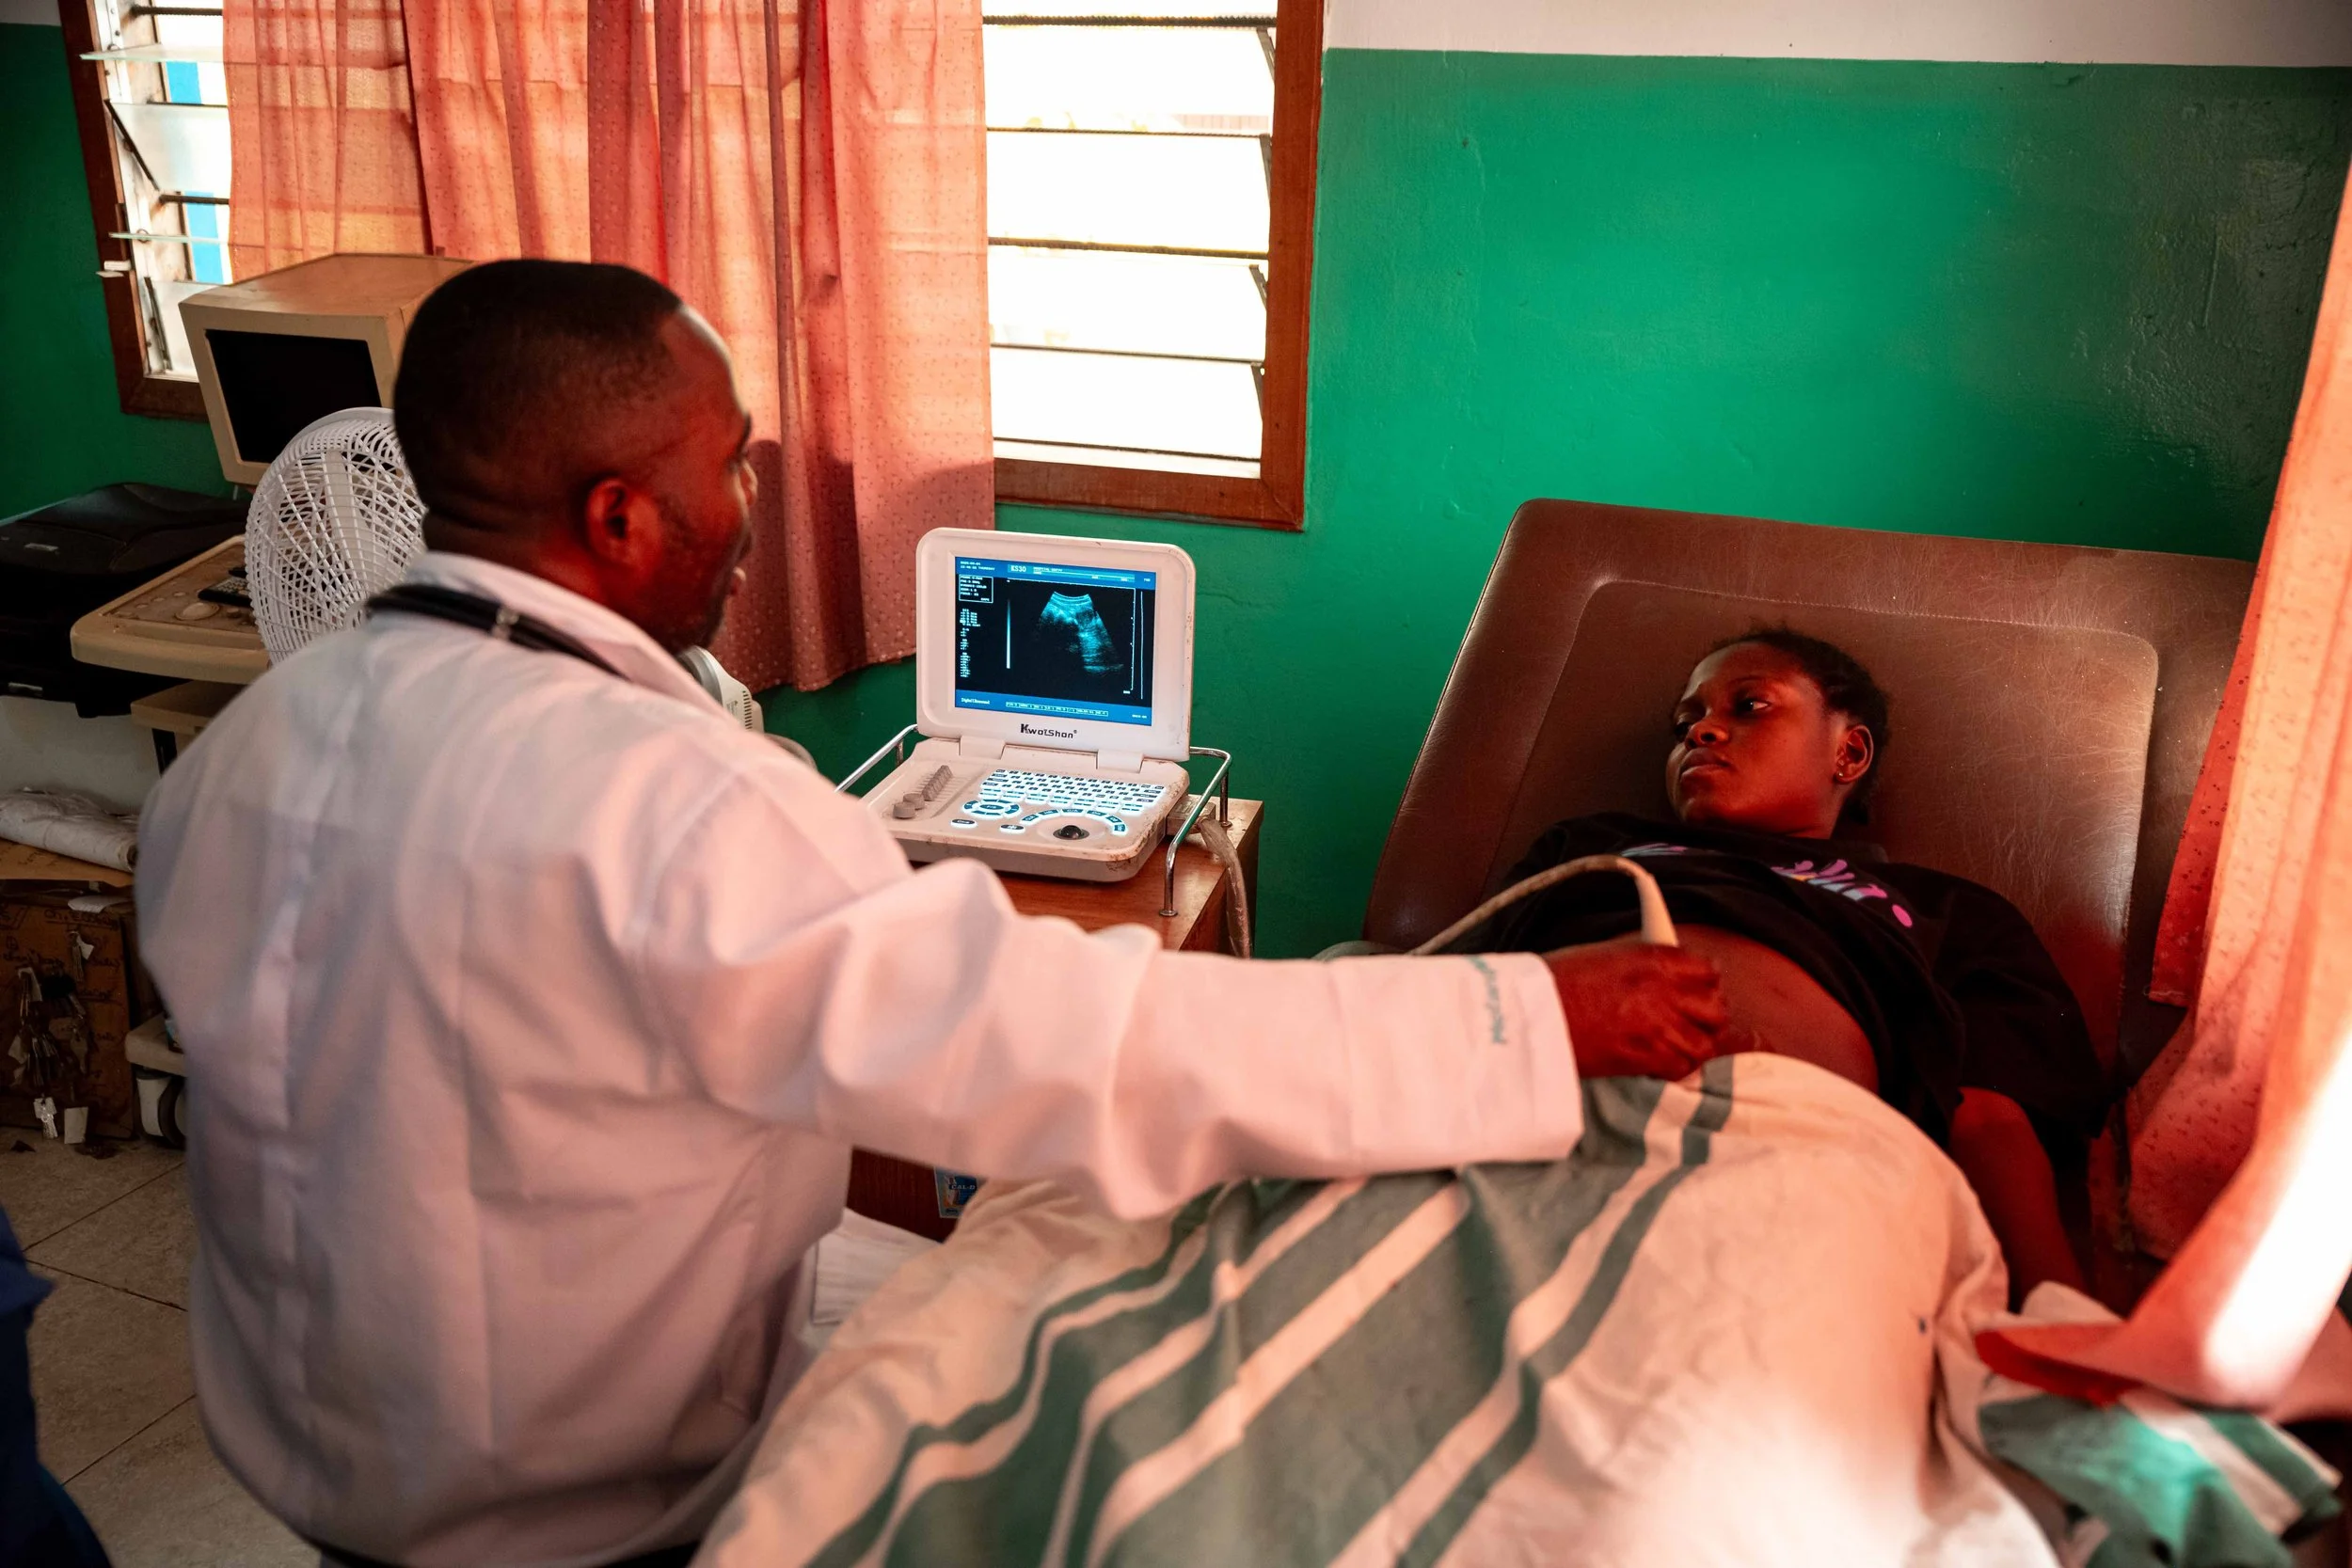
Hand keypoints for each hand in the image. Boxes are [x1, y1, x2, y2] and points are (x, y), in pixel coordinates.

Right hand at [1545, 937, 1749, 1079]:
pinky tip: (1660, 1061)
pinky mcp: (1645, 1057)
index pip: (1708, 970)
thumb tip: (1663, 978)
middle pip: (1716, 1009)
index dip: (1705, 984)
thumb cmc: (1556, 981)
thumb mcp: (1605, 956)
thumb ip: (1642, 965)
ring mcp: (1658, 1026)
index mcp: (1653, 959)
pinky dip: (1676, 1067)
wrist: (1530, 1014)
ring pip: (1705, 1044)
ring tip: (1677, 1046)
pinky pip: (1682, 1067)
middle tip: (1692, 1023)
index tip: (1697, 992)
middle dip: (1708, 1017)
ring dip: (1694, 1046)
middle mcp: (1663, 990)